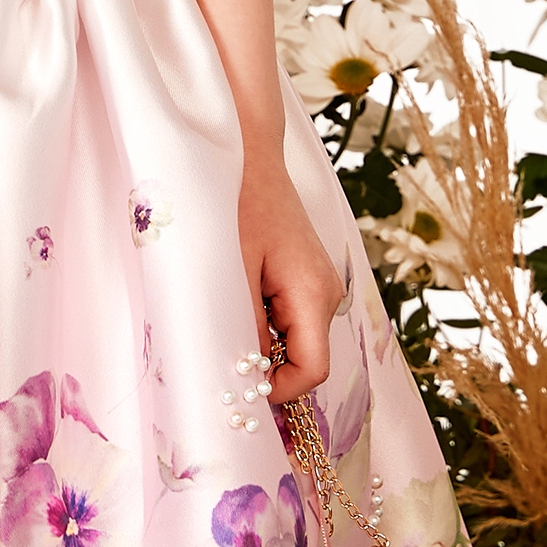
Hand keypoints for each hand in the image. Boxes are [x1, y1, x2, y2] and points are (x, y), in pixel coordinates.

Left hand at [238, 148, 339, 405]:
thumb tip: (245, 376)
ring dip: (261, 342)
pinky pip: (290, 317)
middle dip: (266, 367)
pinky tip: (236, 297)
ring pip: (295, 339)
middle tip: (220, 357)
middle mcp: (326, 293)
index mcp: (313, 294)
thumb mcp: (231, 271)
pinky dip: (264, 321)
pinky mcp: (306, 277)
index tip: (240, 389)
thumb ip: (243, 327)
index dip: (279, 391)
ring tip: (223, 315)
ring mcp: (320, 285)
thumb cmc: (237, 205)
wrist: (249, 155)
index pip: (313, 371)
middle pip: (305, 358)